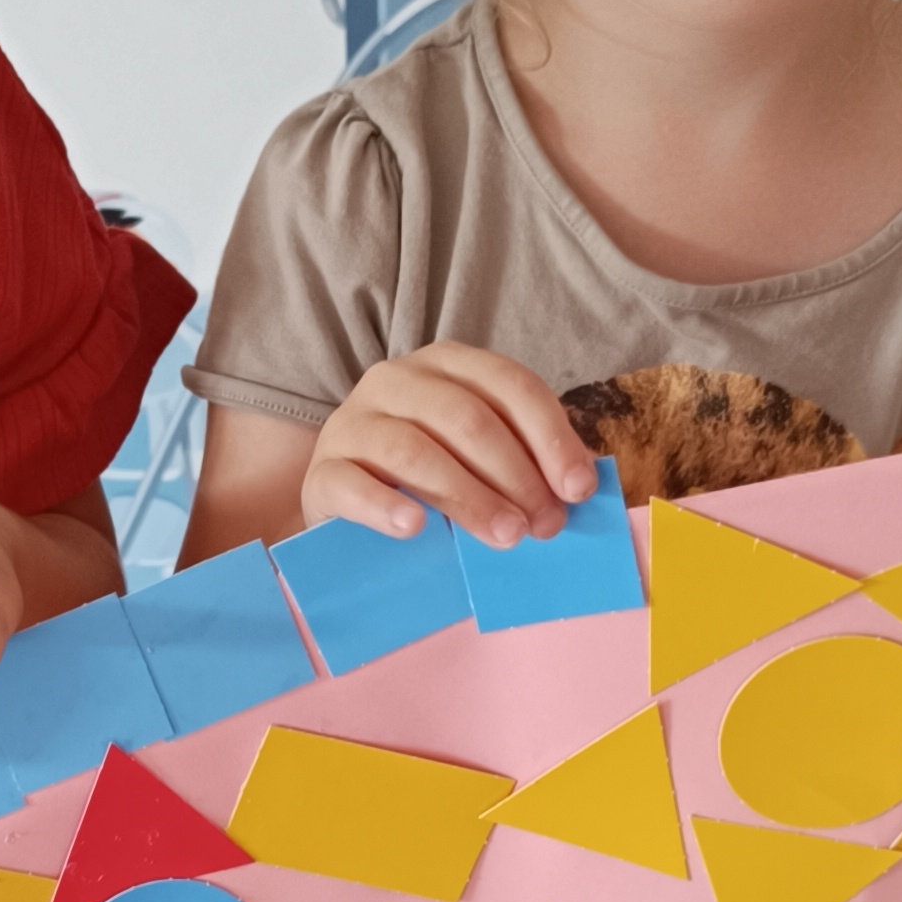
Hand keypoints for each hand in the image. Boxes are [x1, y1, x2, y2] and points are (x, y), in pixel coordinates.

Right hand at [304, 345, 598, 546]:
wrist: (347, 502)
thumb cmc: (427, 479)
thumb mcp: (479, 456)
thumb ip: (524, 459)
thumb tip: (581, 486)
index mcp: (446, 364)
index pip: (509, 386)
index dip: (551, 437)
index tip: (577, 489)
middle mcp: (396, 379)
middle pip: (466, 419)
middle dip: (516, 476)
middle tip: (543, 527)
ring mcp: (353, 422)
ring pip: (414, 450)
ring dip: (468, 497)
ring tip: (504, 537)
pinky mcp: (321, 471)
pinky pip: (352, 484)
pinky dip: (385, 506)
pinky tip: (415, 528)